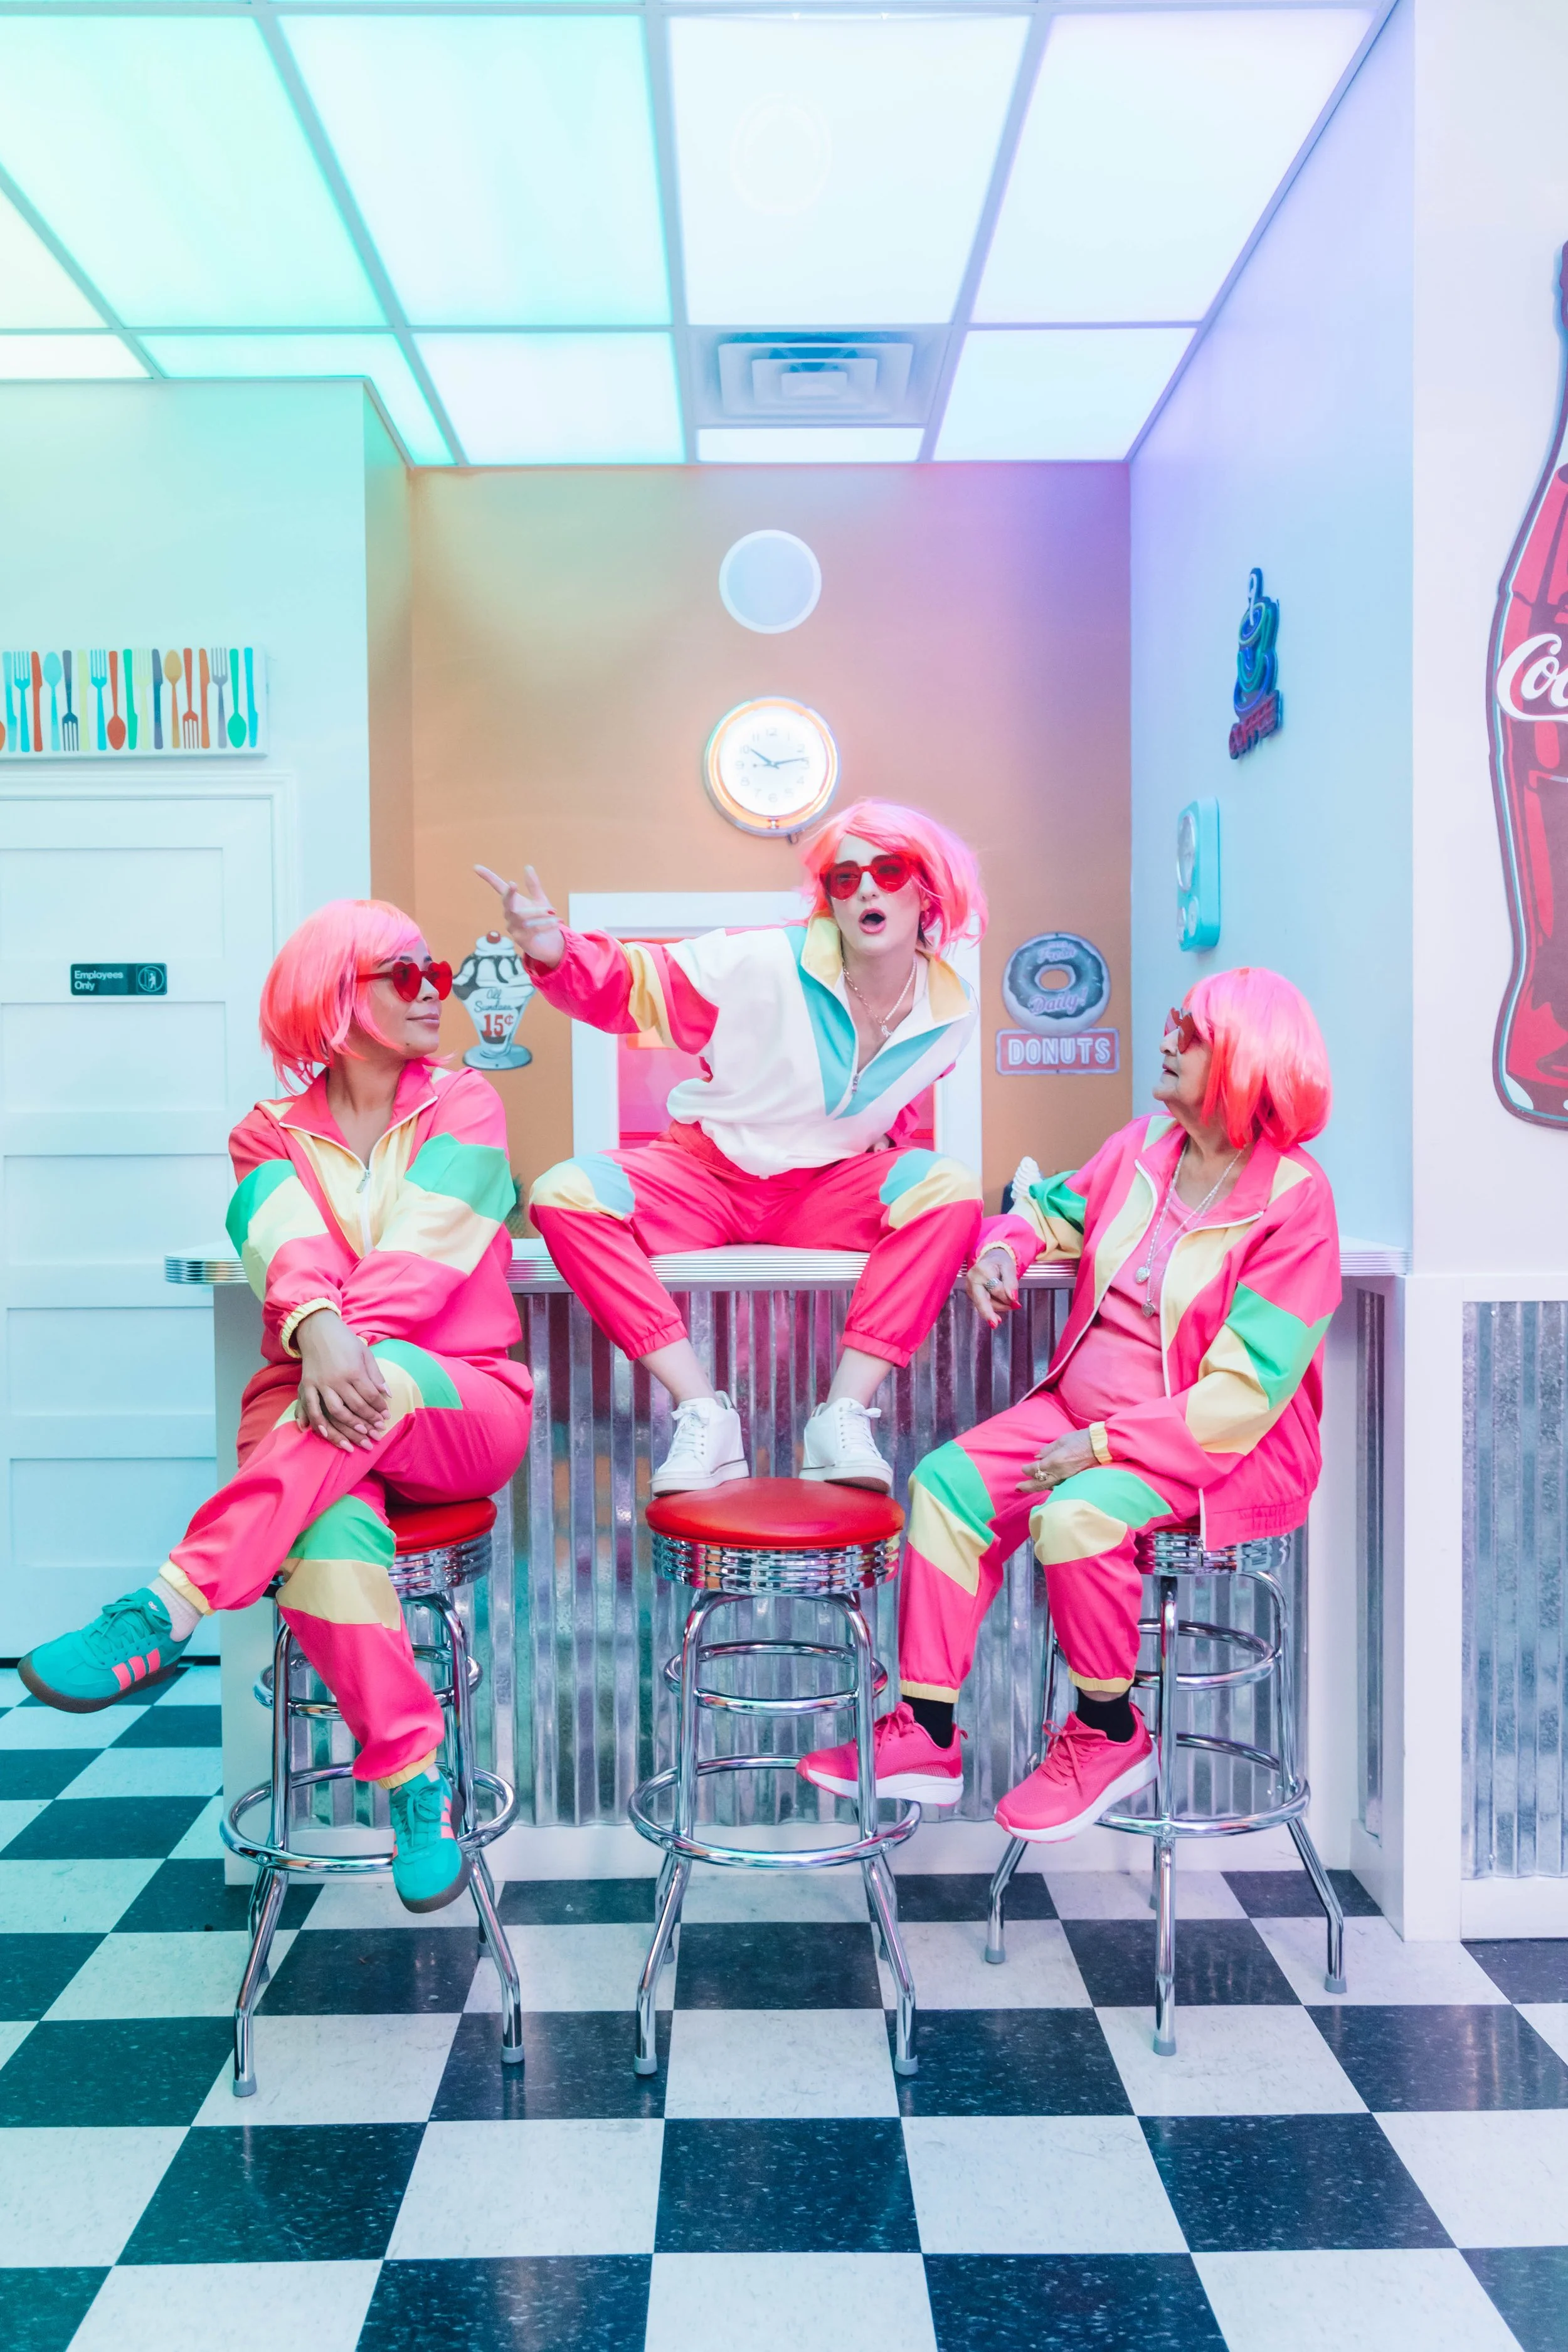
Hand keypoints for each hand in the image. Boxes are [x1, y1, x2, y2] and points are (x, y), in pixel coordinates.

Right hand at [295, 1311, 390, 1450]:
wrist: (318, 1329)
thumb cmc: (345, 1341)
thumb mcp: (365, 1354)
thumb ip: (376, 1375)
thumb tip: (388, 1394)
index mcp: (354, 1370)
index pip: (370, 1395)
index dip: (380, 1408)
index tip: (386, 1417)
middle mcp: (338, 1379)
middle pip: (356, 1405)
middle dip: (369, 1420)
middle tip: (378, 1431)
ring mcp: (321, 1383)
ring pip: (336, 1410)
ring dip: (349, 1425)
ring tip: (361, 1434)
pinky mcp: (308, 1384)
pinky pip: (312, 1407)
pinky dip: (318, 1421)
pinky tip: (325, 1433)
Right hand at [475, 862, 564, 969]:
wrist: (549, 943)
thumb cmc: (543, 920)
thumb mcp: (540, 901)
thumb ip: (533, 886)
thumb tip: (527, 867)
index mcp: (513, 902)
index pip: (498, 887)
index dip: (487, 877)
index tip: (476, 867)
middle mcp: (509, 914)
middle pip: (506, 902)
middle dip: (509, 894)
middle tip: (513, 884)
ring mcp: (512, 927)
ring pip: (523, 916)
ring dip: (539, 913)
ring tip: (554, 912)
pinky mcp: (520, 939)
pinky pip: (532, 929)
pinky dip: (545, 924)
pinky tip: (557, 922)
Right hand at [966, 1247, 1019, 1327]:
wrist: (990, 1259)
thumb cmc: (1000, 1262)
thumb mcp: (1009, 1268)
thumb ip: (1011, 1282)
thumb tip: (1013, 1298)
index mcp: (982, 1270)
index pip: (995, 1289)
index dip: (1007, 1296)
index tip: (1016, 1302)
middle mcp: (972, 1279)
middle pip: (981, 1300)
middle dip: (989, 1312)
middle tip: (995, 1324)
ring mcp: (970, 1288)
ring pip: (984, 1304)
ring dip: (998, 1307)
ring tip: (1010, 1304)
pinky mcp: (971, 1295)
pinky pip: (982, 1305)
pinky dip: (991, 1310)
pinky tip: (995, 1318)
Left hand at [1016, 1429, 1098, 1494]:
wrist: (1101, 1447)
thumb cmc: (1081, 1440)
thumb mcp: (1062, 1440)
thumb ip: (1048, 1449)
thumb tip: (1036, 1456)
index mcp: (1055, 1461)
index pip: (1036, 1469)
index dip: (1027, 1470)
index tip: (1024, 1468)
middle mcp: (1059, 1473)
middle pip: (1039, 1484)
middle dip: (1027, 1487)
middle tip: (1018, 1488)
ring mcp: (1067, 1479)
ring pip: (1049, 1487)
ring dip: (1038, 1487)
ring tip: (1029, 1488)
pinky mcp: (1074, 1481)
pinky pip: (1058, 1486)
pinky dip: (1050, 1486)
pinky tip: (1046, 1485)